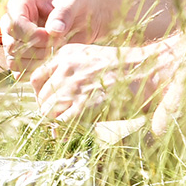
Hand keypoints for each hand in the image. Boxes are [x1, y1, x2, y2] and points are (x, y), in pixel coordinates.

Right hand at [1, 0, 97, 73]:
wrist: (84, 17)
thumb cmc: (77, 4)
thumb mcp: (73, 2)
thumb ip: (63, 13)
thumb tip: (53, 30)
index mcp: (20, 5)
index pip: (13, 25)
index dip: (32, 35)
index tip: (54, 36)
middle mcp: (13, 24)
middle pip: (12, 45)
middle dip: (37, 50)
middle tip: (59, 45)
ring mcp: (16, 42)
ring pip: (14, 62)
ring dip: (37, 62)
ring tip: (57, 52)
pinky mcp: (22, 58)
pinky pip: (20, 72)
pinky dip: (36, 72)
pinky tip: (52, 62)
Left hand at [30, 36, 185, 121]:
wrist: (150, 72)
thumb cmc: (125, 69)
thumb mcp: (91, 60)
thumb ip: (69, 75)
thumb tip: (52, 99)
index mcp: (65, 54)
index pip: (35, 78)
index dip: (42, 94)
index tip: (52, 102)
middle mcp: (65, 68)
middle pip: (40, 97)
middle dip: (49, 110)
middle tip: (63, 118)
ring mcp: (73, 87)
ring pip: (47, 111)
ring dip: (57, 121)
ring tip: (72, 124)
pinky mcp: (83, 106)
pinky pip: (60, 124)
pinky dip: (65, 130)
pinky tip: (76, 129)